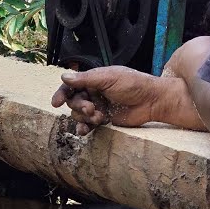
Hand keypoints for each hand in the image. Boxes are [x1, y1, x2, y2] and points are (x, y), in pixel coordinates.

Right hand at [50, 66, 195, 134]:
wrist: (153, 101)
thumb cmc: (134, 84)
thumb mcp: (108, 78)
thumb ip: (85, 79)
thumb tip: (64, 77)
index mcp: (93, 79)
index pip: (71, 85)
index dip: (62, 93)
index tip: (56, 102)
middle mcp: (94, 92)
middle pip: (74, 101)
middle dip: (79, 106)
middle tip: (90, 108)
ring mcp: (99, 106)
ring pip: (79, 114)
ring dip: (85, 117)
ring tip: (98, 117)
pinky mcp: (105, 119)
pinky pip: (89, 125)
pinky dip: (85, 128)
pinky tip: (85, 131)